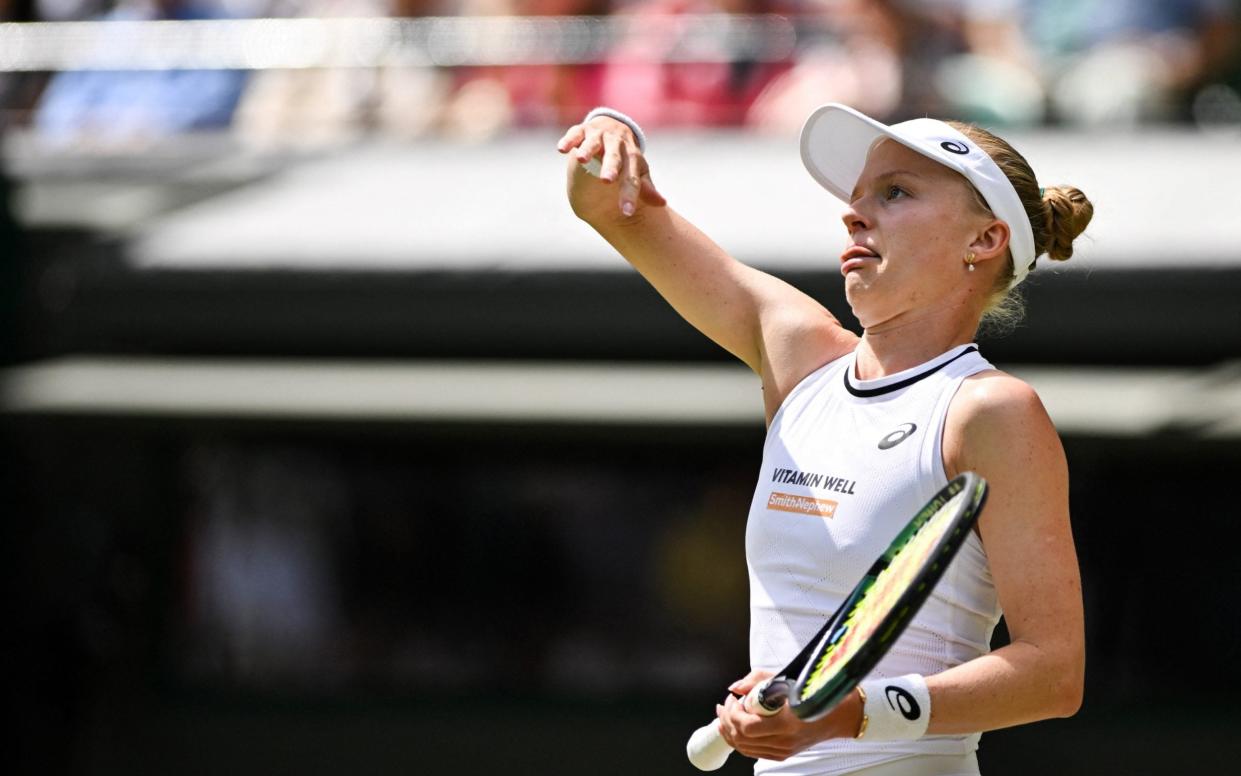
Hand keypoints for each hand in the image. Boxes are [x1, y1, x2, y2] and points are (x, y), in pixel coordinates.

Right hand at [557, 116, 665, 219]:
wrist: (615, 127)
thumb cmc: (626, 156)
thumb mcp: (636, 171)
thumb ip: (645, 187)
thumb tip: (662, 203)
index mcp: (632, 157)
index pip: (632, 177)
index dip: (629, 195)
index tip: (626, 212)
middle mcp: (617, 144)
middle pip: (615, 157)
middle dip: (611, 168)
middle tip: (607, 180)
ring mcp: (599, 136)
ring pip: (594, 142)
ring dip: (588, 149)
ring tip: (582, 159)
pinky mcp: (583, 130)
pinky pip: (575, 134)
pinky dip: (569, 140)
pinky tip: (562, 149)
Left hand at [715, 671, 864, 761]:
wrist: (840, 714)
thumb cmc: (815, 693)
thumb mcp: (787, 678)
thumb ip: (757, 680)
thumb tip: (736, 687)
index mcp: (787, 722)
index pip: (748, 727)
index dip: (733, 714)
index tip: (732, 699)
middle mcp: (785, 740)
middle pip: (743, 739)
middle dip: (727, 721)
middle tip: (726, 705)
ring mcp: (784, 749)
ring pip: (746, 748)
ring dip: (731, 731)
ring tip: (725, 715)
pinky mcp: (784, 753)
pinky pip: (755, 751)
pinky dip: (741, 741)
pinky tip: (736, 728)